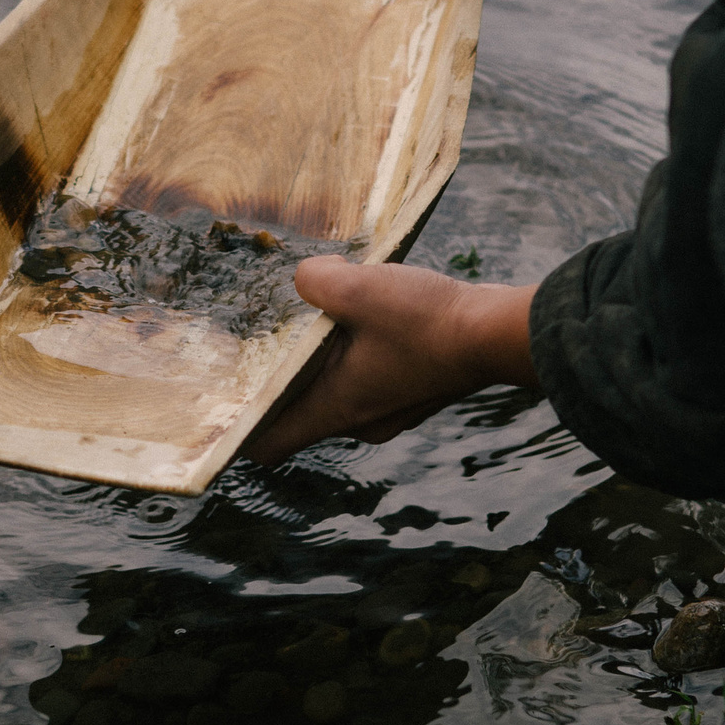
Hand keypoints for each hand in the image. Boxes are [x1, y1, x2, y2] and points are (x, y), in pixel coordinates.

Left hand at [243, 257, 537, 464]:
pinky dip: (358, 358)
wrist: (499, 332)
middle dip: (282, 383)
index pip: (269, 446)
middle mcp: (360, 422)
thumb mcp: (358, 289)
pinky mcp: (414, 391)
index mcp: (336, 409)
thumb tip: (304, 278)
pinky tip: (364, 319)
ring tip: (318, 321)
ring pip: (338, 394)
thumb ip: (315, 282)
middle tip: (265, 342)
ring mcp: (391, 410)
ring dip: (325, 364)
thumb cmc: (427, 320)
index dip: (241, 430)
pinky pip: (371, 381)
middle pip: (300, 415)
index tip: (226, 402)